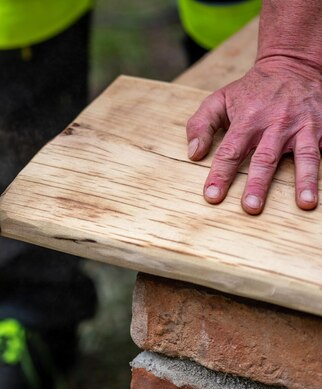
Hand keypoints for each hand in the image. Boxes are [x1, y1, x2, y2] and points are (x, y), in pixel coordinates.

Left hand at [186, 58, 321, 213]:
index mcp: (247, 121)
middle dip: (258, 185)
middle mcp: (275, 124)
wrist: (292, 66)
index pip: (230, 152)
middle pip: (265, 158)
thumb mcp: (218, 100)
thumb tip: (194, 154)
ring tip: (305, 204)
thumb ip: (201, 125)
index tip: (212, 196)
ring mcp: (303, 126)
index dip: (220, 175)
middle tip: (251, 208)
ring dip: (305, 181)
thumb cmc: (250, 91)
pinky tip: (321, 190)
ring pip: (304, 156)